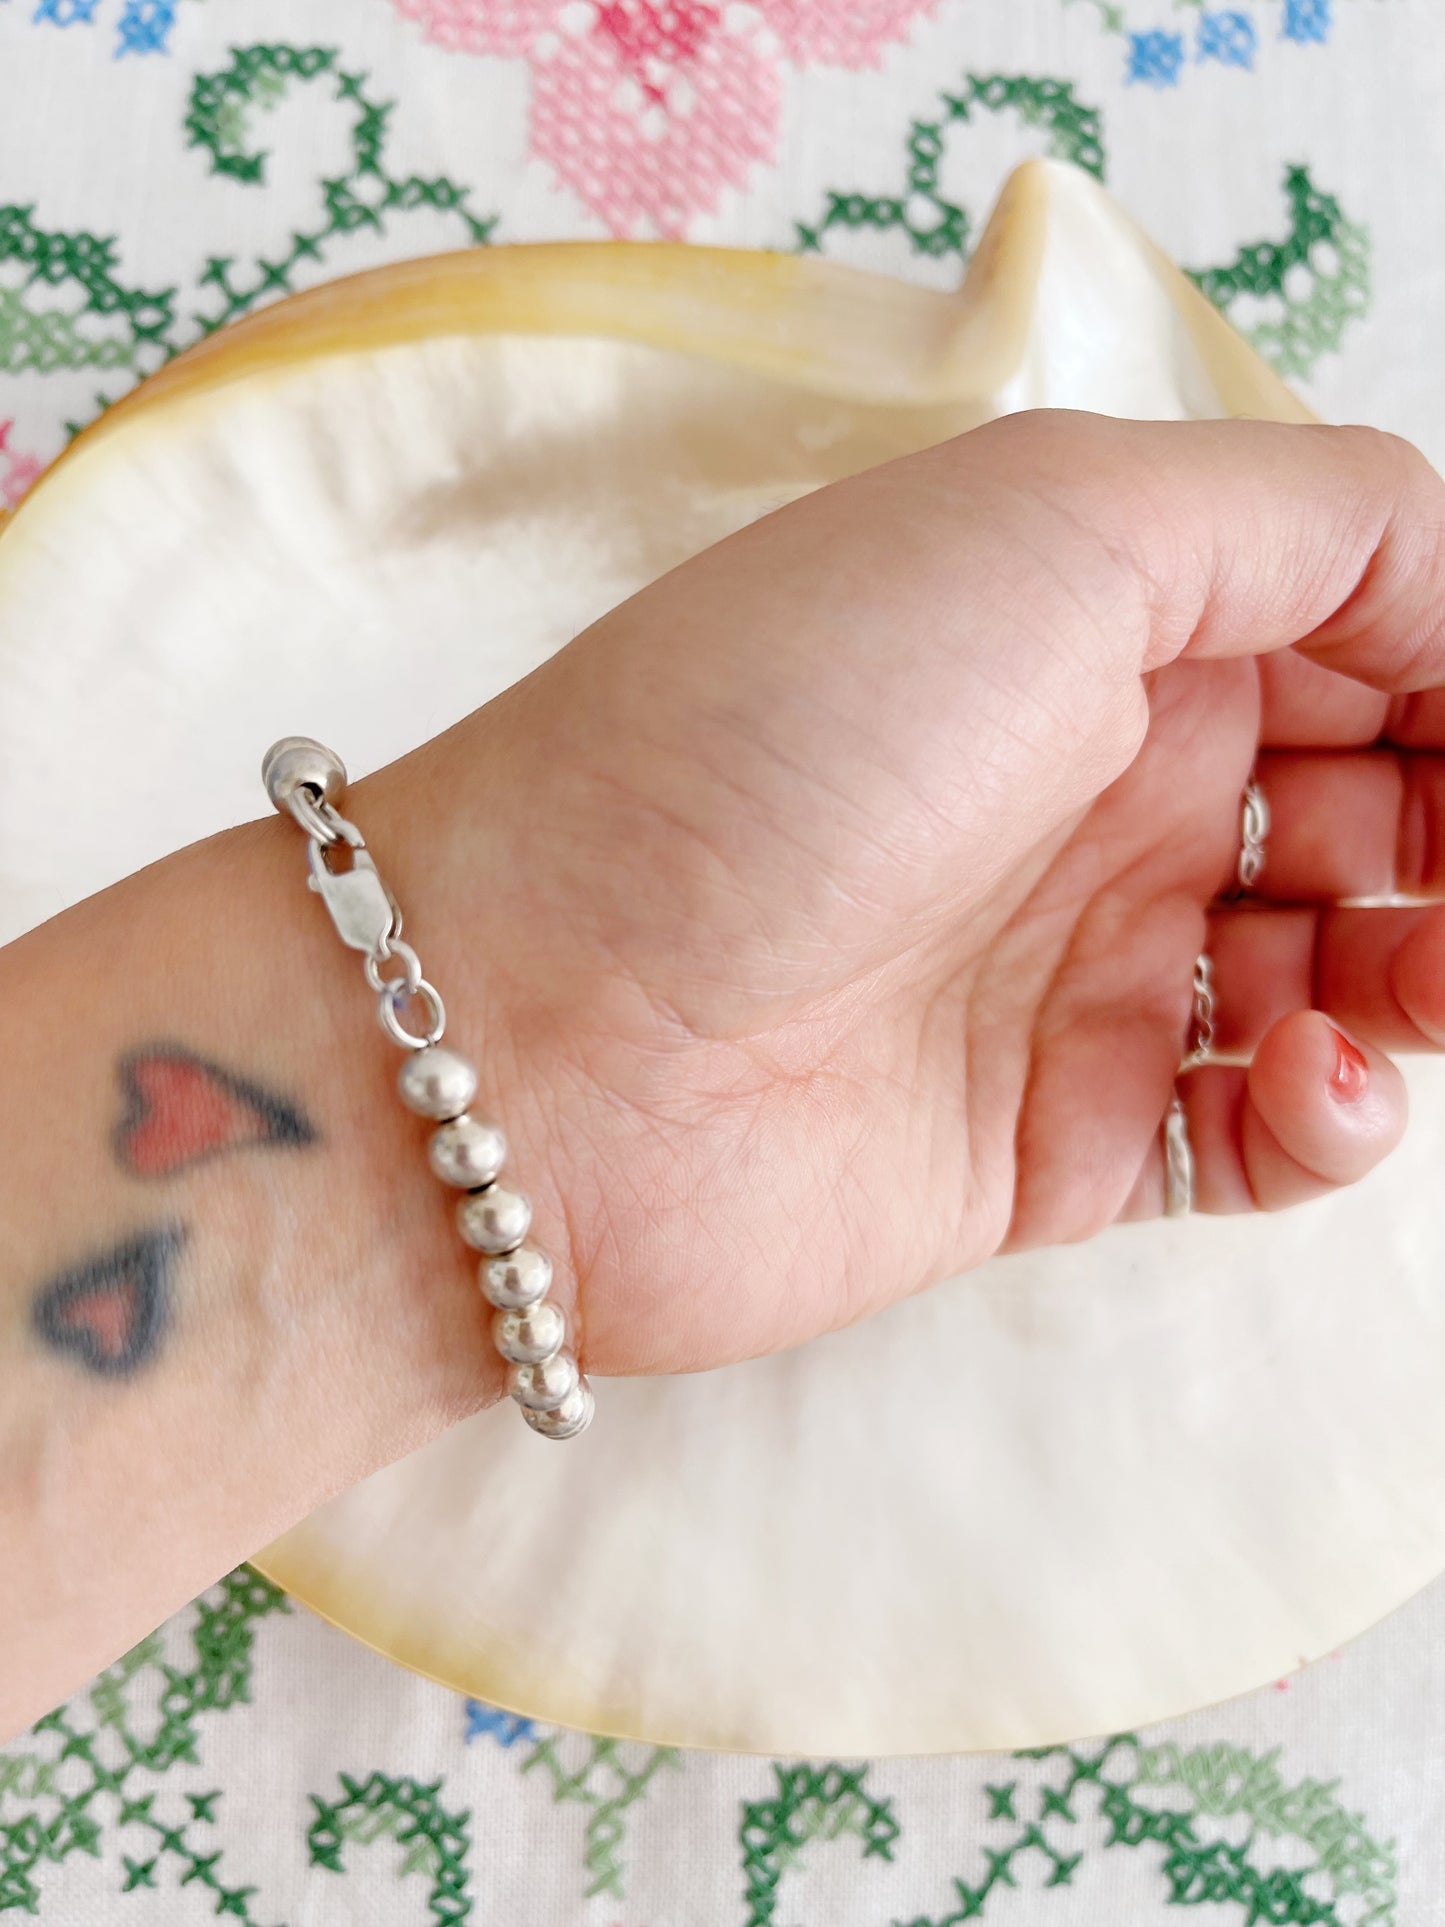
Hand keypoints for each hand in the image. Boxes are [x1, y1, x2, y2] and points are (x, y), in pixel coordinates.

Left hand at [391, 411, 1444, 1375]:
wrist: (545, 1022)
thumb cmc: (774, 742)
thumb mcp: (1045, 528)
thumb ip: (1298, 518)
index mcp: (1097, 619)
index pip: (1362, 624)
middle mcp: (1096, 786)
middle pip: (1374, 799)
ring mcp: (1076, 969)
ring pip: (1343, 972)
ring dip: (1426, 975)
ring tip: (1412, 986)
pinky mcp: (1054, 1139)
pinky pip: (1257, 1133)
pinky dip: (1329, 1115)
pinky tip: (1306, 1080)